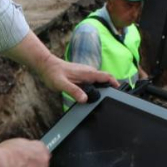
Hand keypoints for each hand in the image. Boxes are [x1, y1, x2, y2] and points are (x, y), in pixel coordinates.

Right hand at [0, 138, 49, 166]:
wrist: (0, 166)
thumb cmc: (4, 154)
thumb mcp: (17, 143)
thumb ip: (26, 147)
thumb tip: (25, 151)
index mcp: (40, 148)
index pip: (42, 152)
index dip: (33, 157)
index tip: (28, 159)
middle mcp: (44, 161)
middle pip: (42, 165)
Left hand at [3, 31, 117, 104]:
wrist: (46, 66)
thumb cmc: (53, 73)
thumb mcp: (62, 84)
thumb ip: (73, 91)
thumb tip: (84, 99)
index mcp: (87, 72)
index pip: (106, 76)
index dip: (115, 82)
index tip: (120, 90)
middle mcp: (88, 72)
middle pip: (104, 80)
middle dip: (109, 88)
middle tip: (110, 100)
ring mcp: (85, 74)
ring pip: (98, 82)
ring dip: (101, 89)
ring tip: (101, 101)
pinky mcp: (81, 76)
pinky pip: (91, 83)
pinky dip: (94, 89)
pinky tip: (90, 97)